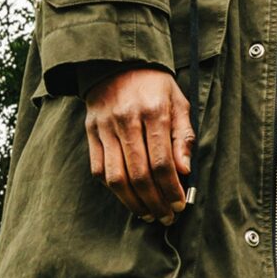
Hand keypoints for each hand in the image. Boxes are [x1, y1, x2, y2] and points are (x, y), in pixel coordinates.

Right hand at [83, 65, 195, 221]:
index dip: (171, 189)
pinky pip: (98, 169)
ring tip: (147, 214)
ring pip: (116, 177)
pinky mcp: (91, 133)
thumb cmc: (155, 86)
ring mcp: (105, 127)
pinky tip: (128, 197)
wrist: (117, 61)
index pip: (161, 162)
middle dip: (154, 202)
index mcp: (153, 111)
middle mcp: (127, 120)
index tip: (179, 204)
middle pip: (138, 174)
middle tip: (166, 216)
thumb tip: (185, 171)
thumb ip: (184, 136)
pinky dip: (113, 189)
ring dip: (133, 202)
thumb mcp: (179, 102)